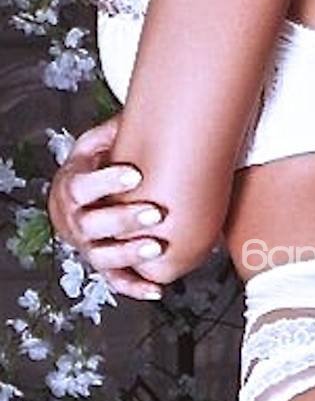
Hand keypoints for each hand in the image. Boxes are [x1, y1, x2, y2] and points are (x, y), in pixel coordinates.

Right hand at [46, 115, 168, 300]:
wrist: (76, 200)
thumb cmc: (92, 168)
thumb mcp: (95, 145)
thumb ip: (112, 132)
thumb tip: (140, 111)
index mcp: (71, 188)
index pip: (82, 186)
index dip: (106, 181)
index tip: (135, 174)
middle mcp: (75, 222)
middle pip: (93, 224)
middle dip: (123, 220)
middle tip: (154, 213)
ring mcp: (88, 246)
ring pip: (104, 256)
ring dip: (129, 255)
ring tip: (156, 248)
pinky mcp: (103, 266)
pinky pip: (116, 281)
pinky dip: (135, 288)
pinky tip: (157, 289)